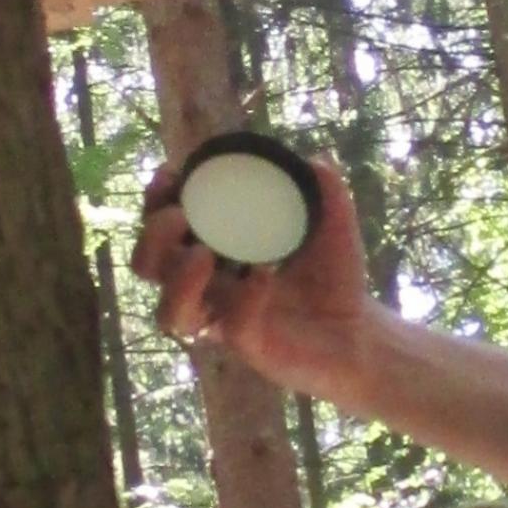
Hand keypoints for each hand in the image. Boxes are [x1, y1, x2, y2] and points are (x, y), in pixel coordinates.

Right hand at [127, 151, 379, 404]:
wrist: (360, 333)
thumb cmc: (332, 277)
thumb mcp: (332, 225)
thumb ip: (326, 191)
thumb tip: (317, 160)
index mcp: (213, 251)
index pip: (161, 229)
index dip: (154, 201)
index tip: (171, 174)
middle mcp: (207, 287)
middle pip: (147, 268)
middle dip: (152, 238)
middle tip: (180, 216)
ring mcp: (224, 319)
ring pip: (169, 314)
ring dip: (178, 280)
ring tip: (205, 254)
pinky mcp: (250, 347)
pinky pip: (231, 326)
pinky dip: (244, 298)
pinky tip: (264, 276)